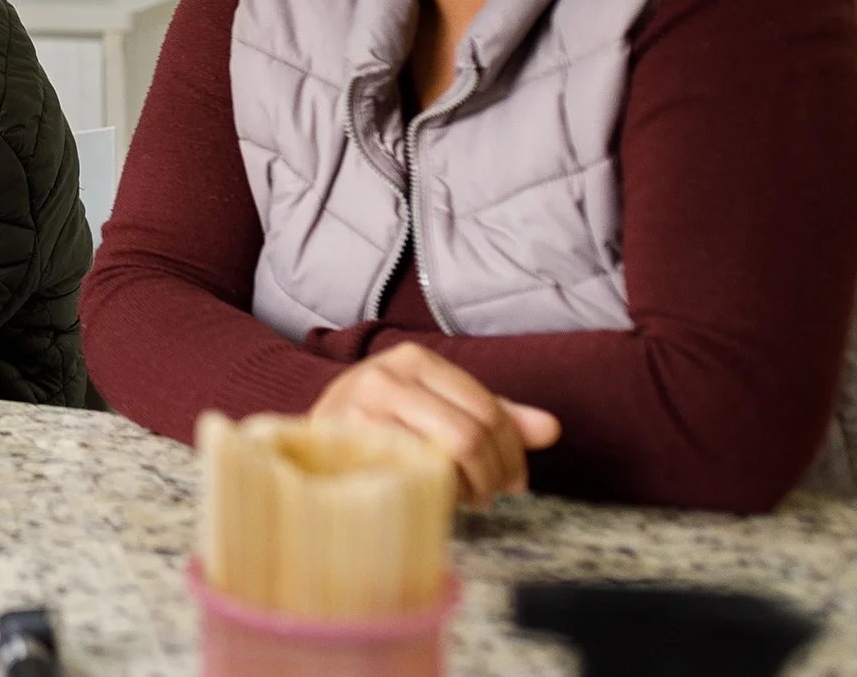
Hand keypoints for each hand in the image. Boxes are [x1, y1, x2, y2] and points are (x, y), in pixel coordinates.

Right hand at [310, 342, 560, 506]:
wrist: (305, 441)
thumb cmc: (379, 425)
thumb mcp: (437, 408)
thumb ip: (494, 416)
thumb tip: (552, 430)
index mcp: (414, 359)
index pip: (487, 408)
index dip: (513, 451)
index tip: (514, 479)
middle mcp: (386, 375)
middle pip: (471, 433)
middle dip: (495, 473)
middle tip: (495, 494)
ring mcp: (362, 407)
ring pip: (447, 452)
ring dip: (470, 487)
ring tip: (468, 497)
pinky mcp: (345, 441)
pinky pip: (412, 471)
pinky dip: (437, 491)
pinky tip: (437, 496)